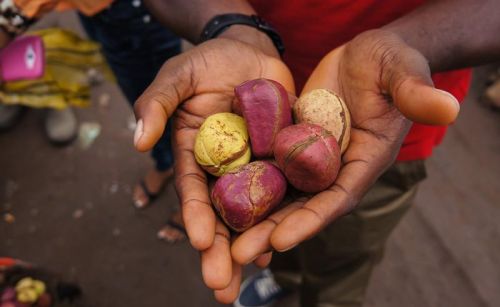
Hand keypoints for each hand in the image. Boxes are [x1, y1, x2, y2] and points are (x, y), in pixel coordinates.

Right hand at [133, 38, 293, 301]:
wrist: (247, 50)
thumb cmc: (206, 61)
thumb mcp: (176, 76)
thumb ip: (155, 104)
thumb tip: (138, 142)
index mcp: (194, 152)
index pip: (194, 190)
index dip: (197, 217)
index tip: (202, 243)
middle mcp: (223, 166)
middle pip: (222, 213)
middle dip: (221, 251)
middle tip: (222, 289)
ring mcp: (254, 164)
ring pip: (252, 211)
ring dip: (251, 246)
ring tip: (252, 278)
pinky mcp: (281, 157)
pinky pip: (283, 190)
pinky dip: (281, 218)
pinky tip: (280, 246)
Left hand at [229, 29, 459, 285]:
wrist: (365, 54)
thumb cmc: (390, 61)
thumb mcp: (402, 71)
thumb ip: (416, 92)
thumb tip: (447, 107)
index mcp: (364, 160)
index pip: (338, 197)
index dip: (311, 220)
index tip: (281, 240)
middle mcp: (336, 167)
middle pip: (303, 206)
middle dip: (272, 231)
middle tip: (239, 255)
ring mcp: (312, 157)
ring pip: (281, 193)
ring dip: (254, 216)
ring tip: (223, 239)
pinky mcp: (292, 142)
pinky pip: (268, 167)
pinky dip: (247, 184)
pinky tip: (220, 198)